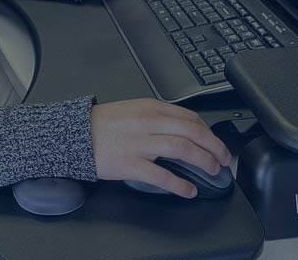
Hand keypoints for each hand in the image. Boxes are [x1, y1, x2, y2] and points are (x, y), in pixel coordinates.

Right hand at [90, 98, 232, 197]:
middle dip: (214, 146)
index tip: (214, 141)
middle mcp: (148, 122)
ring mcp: (140, 144)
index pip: (189, 117)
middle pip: (192, 131)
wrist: (73, 134)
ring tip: (212, 170)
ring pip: (182, 149)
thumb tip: (181, 128)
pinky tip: (189, 190)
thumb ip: (156, 116)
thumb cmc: (101, 124)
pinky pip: (161, 175)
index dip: (208, 131)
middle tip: (223, 157)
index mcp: (150, 107)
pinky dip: (179, 184)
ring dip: (203, 161)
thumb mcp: (132, 109)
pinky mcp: (130, 164)